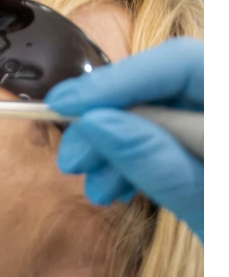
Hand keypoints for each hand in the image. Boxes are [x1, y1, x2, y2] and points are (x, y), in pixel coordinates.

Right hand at [51, 39, 204, 241]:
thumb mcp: (213, 213)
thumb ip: (161, 165)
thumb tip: (97, 123)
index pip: (184, 63)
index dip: (119, 79)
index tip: (64, 105)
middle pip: (173, 85)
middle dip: (114, 118)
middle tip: (71, 160)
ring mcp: (222, 134)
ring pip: (172, 113)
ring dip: (124, 144)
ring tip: (96, 188)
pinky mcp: (215, 154)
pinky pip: (183, 139)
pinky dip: (147, 160)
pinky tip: (121, 188)